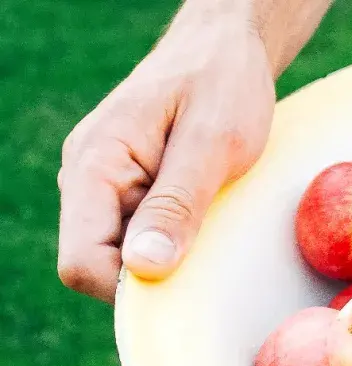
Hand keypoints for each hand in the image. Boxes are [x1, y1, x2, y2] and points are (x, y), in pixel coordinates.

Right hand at [58, 20, 274, 302]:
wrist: (227, 48)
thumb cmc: (222, 83)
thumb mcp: (213, 141)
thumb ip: (178, 203)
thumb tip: (145, 269)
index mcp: (94, 166)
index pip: (82, 260)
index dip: (129, 290)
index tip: (186, 284)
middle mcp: (88, 181)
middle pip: (101, 265)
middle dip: (154, 274)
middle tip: (212, 249)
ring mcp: (108, 187)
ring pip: (125, 255)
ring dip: (172, 255)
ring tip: (215, 221)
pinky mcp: (133, 191)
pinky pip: (145, 237)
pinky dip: (179, 240)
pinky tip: (211, 217)